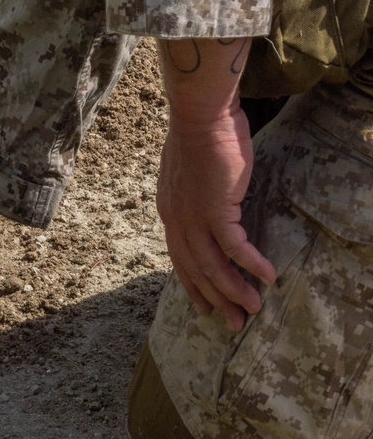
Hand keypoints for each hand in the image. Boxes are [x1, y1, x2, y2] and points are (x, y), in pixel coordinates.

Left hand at [156, 101, 275, 331]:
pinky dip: (251, 265)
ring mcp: (194, 217)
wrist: (200, 116)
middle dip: (215, 299)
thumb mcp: (190, 173)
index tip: (203, 304)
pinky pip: (235, 248)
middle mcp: (177, 219)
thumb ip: (195, 195)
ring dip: (235, 290)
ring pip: (214, 266)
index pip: (179, 257)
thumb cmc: (199, 136)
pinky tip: (268, 277)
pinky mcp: (216, 210)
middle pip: (196, 270)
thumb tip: (209, 205)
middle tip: (231, 322)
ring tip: (253, 308)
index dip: (192, 283)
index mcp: (170, 211)